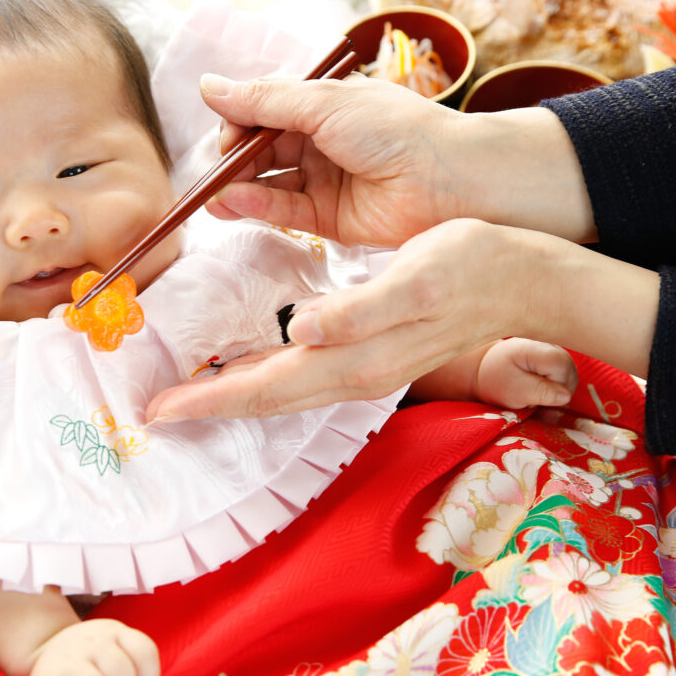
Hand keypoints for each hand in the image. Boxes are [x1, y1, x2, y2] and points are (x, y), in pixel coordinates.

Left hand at [147, 218, 543, 418]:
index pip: (266, 388)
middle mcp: (353, 375)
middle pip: (265, 399)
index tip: (158, 407)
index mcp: (356, 360)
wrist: (521, 281)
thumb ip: (356, 311)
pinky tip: (247, 367)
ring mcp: (362, 370)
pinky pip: (301, 378)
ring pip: (282, 393)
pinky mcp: (369, 356)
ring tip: (187, 394)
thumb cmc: (469, 268)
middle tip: (154, 408)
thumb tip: (298, 329)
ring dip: (231, 396)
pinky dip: (264, 378)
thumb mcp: (415, 280)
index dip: (209, 399)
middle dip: (207, 405)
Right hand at [197, 74, 596, 245]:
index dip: (239, 121)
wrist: (449, 180)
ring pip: (269, 182)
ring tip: (215, 196)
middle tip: (216, 170)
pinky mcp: (331, 220)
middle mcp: (321, 141)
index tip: (224, 131)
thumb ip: (264, 100)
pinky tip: (237, 202)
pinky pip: (286, 211)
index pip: (264, 111)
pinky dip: (259, 206)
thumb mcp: (324, 103)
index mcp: (323, 104)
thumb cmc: (397, 129)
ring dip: (238, 187)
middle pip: (261, 149)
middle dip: (234, 159)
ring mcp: (326, 180)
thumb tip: (208, 86)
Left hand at [474, 338, 578, 408]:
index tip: (532, 392)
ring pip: (569, 379)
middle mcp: (552, 344)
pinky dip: (553, 389)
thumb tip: (566, 397)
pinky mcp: (557, 358)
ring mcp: (556, 350)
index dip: (553, 387)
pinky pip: (565, 379)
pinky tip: (536, 388)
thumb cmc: (497, 379)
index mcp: (537, 347)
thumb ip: (541, 392)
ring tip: (531, 391)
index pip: (562, 369)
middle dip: (554, 393)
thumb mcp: (514, 390)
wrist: (486, 368)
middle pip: (569, 374)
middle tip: (530, 396)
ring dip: (553, 392)